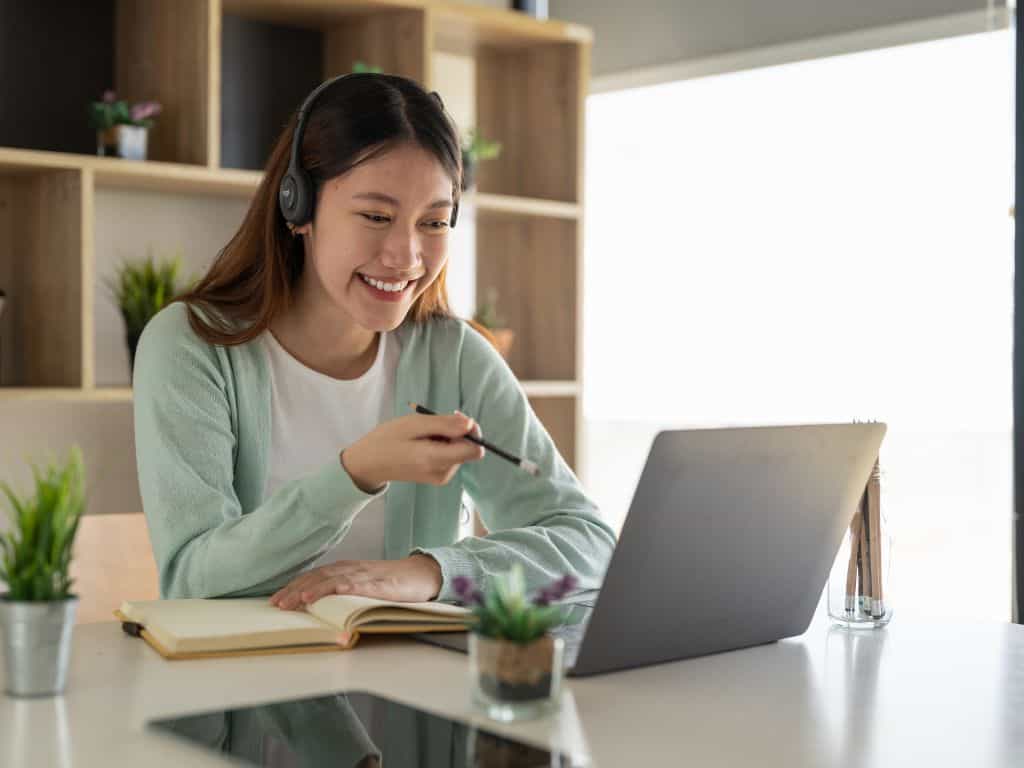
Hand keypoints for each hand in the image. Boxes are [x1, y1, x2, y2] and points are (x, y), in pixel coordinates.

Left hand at [269, 554, 443, 609]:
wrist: (422, 574)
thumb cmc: (392, 583)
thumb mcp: (363, 586)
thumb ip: (343, 591)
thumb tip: (318, 606)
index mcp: (346, 569)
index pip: (314, 576)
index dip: (294, 586)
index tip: (276, 599)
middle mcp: (352, 569)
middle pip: (318, 576)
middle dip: (296, 589)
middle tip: (277, 604)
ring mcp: (366, 575)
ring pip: (335, 579)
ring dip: (315, 588)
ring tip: (298, 600)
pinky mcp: (382, 584)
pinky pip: (361, 584)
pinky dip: (345, 586)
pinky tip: (334, 591)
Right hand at [341, 411, 483, 491]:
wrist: (368, 464)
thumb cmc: (387, 440)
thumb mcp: (414, 424)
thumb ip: (444, 425)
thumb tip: (471, 424)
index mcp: (436, 460)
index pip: (475, 450)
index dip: (471, 431)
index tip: (454, 418)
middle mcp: (443, 473)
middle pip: (469, 449)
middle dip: (457, 432)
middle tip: (432, 423)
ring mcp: (441, 477)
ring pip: (460, 452)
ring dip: (448, 438)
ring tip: (423, 434)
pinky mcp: (438, 477)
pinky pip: (452, 457)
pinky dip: (443, 445)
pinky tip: (424, 442)